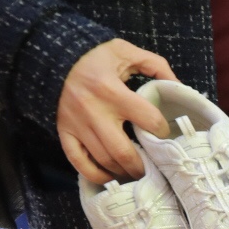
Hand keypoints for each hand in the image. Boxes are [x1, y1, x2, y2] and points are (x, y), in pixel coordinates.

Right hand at [57, 39, 176, 183]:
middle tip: (153, 168)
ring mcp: (76, 124)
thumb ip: (155, 65)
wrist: (50, 54)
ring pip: (104, 160)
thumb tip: (178, 86)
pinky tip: (110, 177)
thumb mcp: (125, 51)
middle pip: (123, 152)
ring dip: (123, 171)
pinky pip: (78, 161)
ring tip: (136, 172)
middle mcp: (93, 111)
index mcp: (111, 90)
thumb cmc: (93, 55)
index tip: (165, 133)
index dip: (162, 130)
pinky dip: (95, 174)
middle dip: (142, 166)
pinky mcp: (64, 131)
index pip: (148, 119)